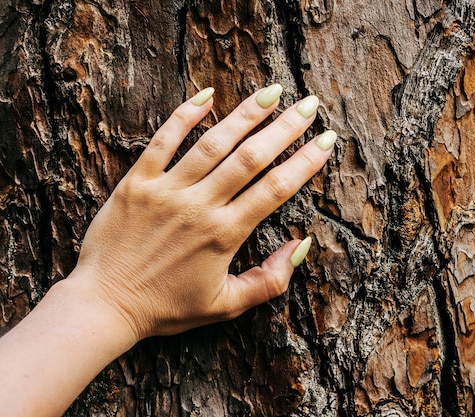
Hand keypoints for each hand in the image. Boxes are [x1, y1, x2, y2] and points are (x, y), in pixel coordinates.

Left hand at [69, 84, 335, 340]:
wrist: (104, 306)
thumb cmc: (166, 309)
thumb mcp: (226, 305)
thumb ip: (269, 280)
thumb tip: (301, 245)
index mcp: (224, 234)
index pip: (275, 189)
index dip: (305, 162)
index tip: (326, 141)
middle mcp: (199, 206)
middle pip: (251, 158)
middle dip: (285, 128)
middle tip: (309, 106)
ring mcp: (166, 191)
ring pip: (213, 143)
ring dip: (245, 115)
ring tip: (272, 92)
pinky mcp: (137, 183)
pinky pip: (162, 141)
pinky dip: (184, 116)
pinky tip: (207, 95)